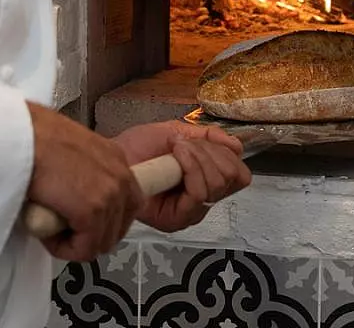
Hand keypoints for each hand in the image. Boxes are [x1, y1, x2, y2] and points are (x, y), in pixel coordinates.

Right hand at [24, 103, 145, 261]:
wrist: (18, 136)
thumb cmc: (32, 138)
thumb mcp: (69, 150)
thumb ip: (83, 172)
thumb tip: (75, 196)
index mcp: (115, 158)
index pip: (128, 203)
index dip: (104, 219)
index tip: (83, 221)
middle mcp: (120, 176)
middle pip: (119, 227)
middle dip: (91, 235)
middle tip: (64, 228)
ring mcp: (109, 195)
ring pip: (101, 242)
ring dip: (76, 242)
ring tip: (50, 225)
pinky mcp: (92, 212)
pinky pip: (84, 249)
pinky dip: (64, 249)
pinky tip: (46, 231)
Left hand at [113, 121, 251, 233]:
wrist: (113, 155)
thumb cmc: (138, 147)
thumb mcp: (178, 133)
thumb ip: (208, 138)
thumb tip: (236, 145)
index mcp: (205, 182)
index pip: (240, 175)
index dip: (228, 154)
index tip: (204, 140)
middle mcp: (201, 200)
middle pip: (233, 178)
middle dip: (211, 152)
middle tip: (185, 145)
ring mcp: (190, 212)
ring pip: (217, 184)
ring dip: (199, 157)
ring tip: (176, 149)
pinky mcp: (176, 220)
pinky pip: (199, 193)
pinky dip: (191, 167)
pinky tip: (175, 156)